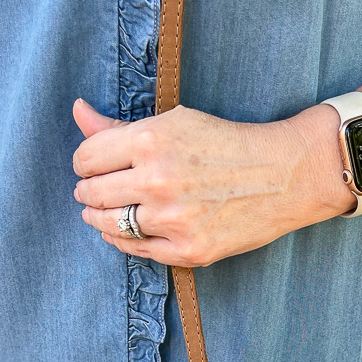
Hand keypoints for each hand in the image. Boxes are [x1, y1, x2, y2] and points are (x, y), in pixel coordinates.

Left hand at [71, 98, 351, 267]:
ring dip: (100, 218)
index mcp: (151, 140)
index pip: (87, 158)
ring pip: (110, 225)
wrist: (284, 175)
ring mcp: (173, 220)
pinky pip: (137, 250)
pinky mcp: (188, 250)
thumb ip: (120, 127)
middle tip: (92, 190)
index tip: (92, 166)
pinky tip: (128, 230)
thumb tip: (77, 111)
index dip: (85, 163)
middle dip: (88, 191)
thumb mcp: (176, 122)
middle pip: (92, 193)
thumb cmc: (227, 144)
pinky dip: (124, 240)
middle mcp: (158, 181)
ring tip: (102, 212)